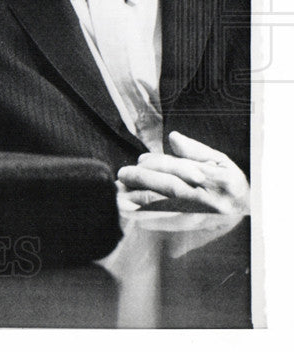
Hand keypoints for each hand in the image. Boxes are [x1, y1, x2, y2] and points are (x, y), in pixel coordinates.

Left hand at [116, 131, 248, 213]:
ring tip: (119, 193)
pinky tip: (132, 214)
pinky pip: (169, 226)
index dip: (157, 163)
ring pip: (167, 209)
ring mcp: (203, 217)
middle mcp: (212, 200)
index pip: (181, 169)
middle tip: (122, 175)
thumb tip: (173, 138)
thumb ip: (195, 150)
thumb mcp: (220, 161)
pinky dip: (148, 220)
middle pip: (171, 188)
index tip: (140, 160)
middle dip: (143, 180)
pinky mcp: (196, 230)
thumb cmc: (229, 182)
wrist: (247, 212)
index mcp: (218, 180)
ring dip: (139, 201)